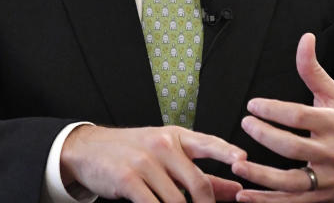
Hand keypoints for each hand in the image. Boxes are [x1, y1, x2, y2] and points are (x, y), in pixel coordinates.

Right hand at [60, 124, 247, 202]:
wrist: (89, 148)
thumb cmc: (133, 151)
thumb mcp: (167, 154)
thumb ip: (201, 172)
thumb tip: (235, 189)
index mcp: (176, 137)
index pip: (208, 142)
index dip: (227, 152)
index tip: (243, 162)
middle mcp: (163, 145)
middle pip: (198, 183)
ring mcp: (145, 161)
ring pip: (177, 202)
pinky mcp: (128, 178)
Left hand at [231, 33, 333, 201]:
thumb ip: (313, 70)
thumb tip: (305, 37)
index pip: (300, 117)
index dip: (274, 110)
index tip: (253, 105)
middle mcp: (333, 153)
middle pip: (294, 148)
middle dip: (266, 136)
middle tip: (245, 124)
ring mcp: (328, 179)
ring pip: (292, 182)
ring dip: (262, 177)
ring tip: (237, 166)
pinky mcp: (322, 198)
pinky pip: (292, 202)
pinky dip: (267, 202)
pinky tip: (244, 195)